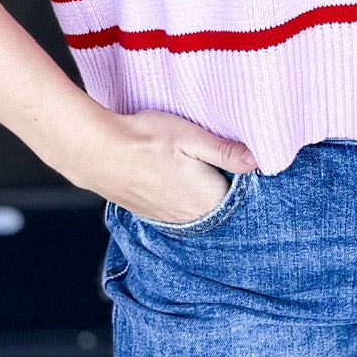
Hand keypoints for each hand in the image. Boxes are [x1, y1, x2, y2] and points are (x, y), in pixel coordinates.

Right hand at [52, 102, 259, 223]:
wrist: (97, 151)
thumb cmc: (145, 138)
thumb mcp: (191, 137)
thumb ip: (225, 151)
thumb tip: (258, 160)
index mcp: (207, 200)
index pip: (241, 195)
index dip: (244, 176)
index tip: (241, 159)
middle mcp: (191, 217)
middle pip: (221, 203)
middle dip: (224, 184)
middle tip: (216, 159)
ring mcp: (170, 219)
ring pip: (199, 207)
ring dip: (202, 191)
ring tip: (194, 167)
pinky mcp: (153, 214)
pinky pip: (179, 209)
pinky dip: (183, 196)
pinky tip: (176, 177)